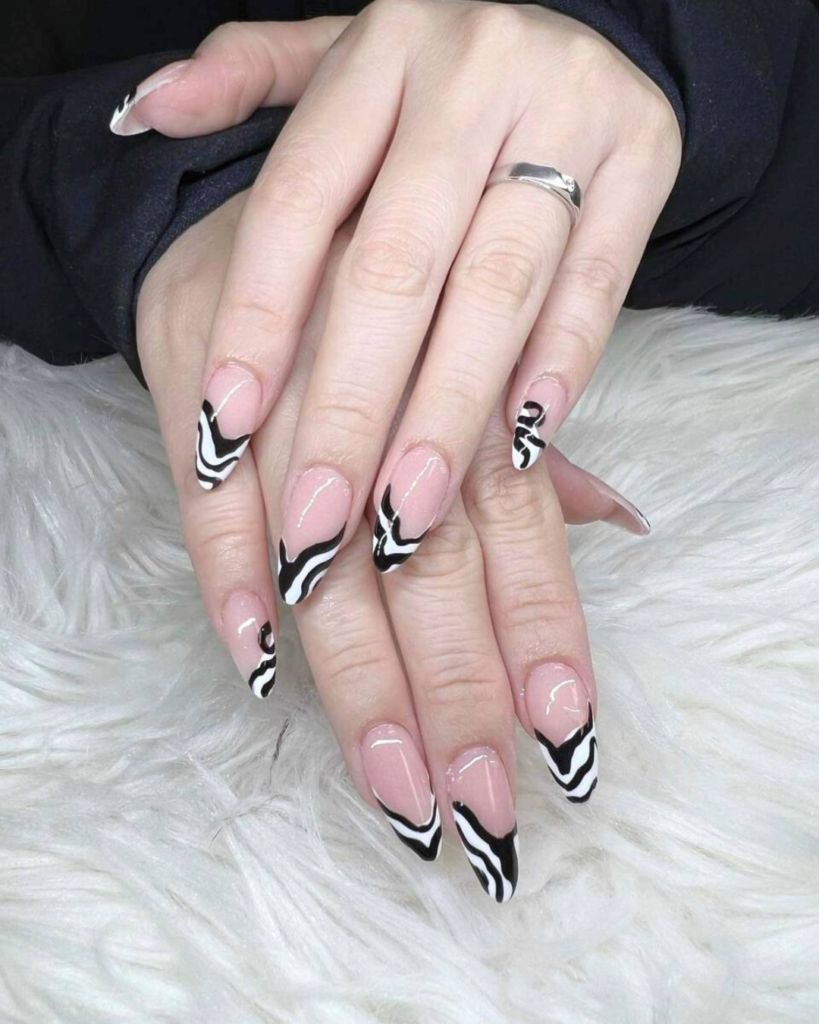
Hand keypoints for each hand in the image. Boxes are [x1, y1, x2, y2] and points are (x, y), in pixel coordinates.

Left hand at [116, 3, 676, 603]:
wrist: (585, 22)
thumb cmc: (437, 76)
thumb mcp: (337, 52)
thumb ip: (245, 80)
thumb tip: (142, 115)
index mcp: (377, 47)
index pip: (299, 200)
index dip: (259, 319)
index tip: (225, 428)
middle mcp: (470, 71)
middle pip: (395, 266)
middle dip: (350, 407)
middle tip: (315, 520)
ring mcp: (567, 107)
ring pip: (496, 286)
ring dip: (448, 412)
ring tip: (406, 512)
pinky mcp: (646, 153)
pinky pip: (599, 278)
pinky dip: (559, 363)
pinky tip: (522, 441)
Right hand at [137, 193, 646, 899]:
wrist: (268, 217)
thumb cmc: (389, 312)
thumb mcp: (474, 362)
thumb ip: (537, 455)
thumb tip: (624, 523)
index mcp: (467, 395)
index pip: (518, 532)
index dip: (539, 632)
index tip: (560, 738)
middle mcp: (388, 400)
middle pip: (428, 566)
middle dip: (456, 692)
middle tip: (478, 805)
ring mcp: (287, 396)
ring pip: (326, 554)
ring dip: (358, 673)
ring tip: (390, 779)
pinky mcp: (199, 392)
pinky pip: (208, 498)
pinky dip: (230, 576)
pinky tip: (256, 660)